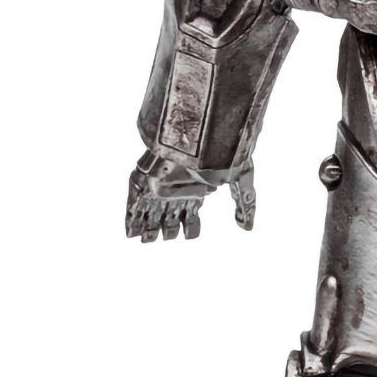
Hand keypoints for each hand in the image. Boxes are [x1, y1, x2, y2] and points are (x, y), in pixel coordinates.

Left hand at [125, 152, 257, 240]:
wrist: (200, 137)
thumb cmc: (221, 153)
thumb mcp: (242, 178)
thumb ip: (246, 203)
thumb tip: (247, 227)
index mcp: (198, 187)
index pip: (192, 212)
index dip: (190, 227)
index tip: (188, 236)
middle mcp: (178, 187)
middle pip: (170, 214)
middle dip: (167, 229)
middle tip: (164, 239)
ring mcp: (161, 184)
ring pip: (151, 212)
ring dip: (147, 227)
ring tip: (145, 240)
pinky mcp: (146, 182)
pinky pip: (135, 204)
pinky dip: (131, 219)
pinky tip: (129, 232)